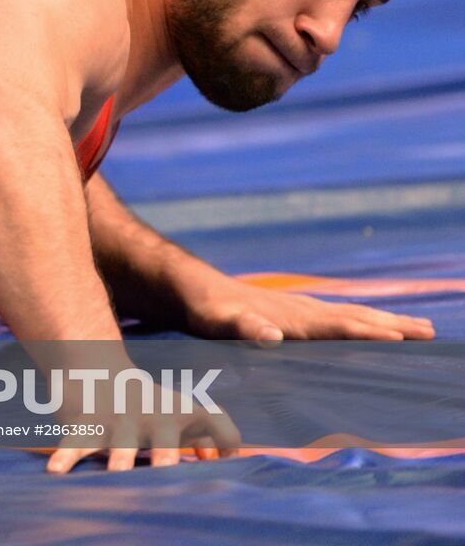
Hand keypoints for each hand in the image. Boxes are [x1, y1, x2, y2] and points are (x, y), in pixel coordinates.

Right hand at [46, 376, 239, 472]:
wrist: (93, 366)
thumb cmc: (145, 401)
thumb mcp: (177, 410)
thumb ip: (210, 433)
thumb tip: (229, 459)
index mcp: (178, 415)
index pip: (215, 423)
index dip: (226, 441)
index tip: (228, 464)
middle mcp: (150, 417)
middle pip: (164, 444)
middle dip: (167, 459)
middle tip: (169, 476)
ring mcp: (116, 421)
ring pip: (119, 448)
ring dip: (119, 462)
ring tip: (118, 476)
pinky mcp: (85, 424)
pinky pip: (74, 444)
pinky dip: (64, 458)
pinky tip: (55, 473)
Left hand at [181, 275, 434, 342]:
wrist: (196, 289)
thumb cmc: (208, 311)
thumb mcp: (220, 323)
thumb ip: (245, 329)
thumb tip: (274, 336)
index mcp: (292, 318)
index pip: (338, 326)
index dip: (367, 333)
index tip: (400, 339)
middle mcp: (304, 311)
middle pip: (356, 317)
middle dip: (394, 325)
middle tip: (431, 332)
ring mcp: (303, 309)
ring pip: (353, 315)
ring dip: (387, 321)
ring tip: (422, 327)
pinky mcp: (298, 312)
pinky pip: (341, 318)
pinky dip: (366, 321)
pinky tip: (376, 326)